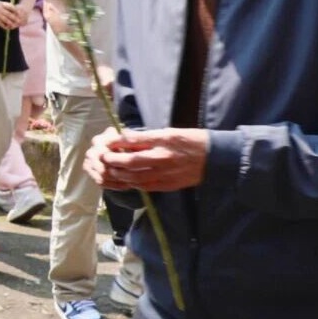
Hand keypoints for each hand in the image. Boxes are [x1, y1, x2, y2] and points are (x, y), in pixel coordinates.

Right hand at [0, 0, 23, 30]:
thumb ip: (1, 4)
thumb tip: (7, 5)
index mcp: (0, 4)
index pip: (11, 7)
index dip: (15, 10)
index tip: (18, 13)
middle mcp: (0, 9)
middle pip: (10, 14)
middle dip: (15, 18)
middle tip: (19, 21)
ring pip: (6, 20)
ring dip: (11, 23)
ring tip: (14, 26)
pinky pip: (1, 24)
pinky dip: (4, 26)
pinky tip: (7, 28)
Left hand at [91, 128, 208, 190]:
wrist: (214, 158)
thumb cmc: (192, 141)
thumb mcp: (170, 132)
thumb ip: (148, 137)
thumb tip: (126, 137)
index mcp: (164, 141)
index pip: (134, 141)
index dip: (117, 142)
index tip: (107, 141)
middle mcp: (163, 158)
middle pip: (131, 161)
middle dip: (113, 160)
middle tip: (103, 157)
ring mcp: (166, 174)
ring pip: (135, 177)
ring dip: (119, 174)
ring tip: (110, 170)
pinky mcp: (168, 185)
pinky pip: (146, 186)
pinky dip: (133, 184)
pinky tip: (126, 180)